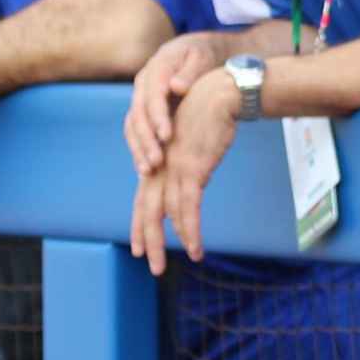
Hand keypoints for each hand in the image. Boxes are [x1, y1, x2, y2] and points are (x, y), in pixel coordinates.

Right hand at [125, 32, 225, 174]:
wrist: (195, 53)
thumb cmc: (202, 55)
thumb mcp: (202, 57)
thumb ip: (191, 71)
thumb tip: (176, 87)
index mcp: (157, 68)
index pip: (153, 95)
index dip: (157, 117)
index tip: (167, 136)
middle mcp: (143, 83)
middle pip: (138, 114)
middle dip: (146, 139)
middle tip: (156, 162)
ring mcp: (141, 97)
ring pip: (133, 125)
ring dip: (139, 148)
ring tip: (148, 170)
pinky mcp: (144, 110)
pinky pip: (136, 131)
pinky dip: (139, 149)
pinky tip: (145, 169)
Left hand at [128, 68, 239, 275]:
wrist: (220, 93)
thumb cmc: (210, 116)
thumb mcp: (193, 143)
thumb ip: (187, 165)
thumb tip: (191, 182)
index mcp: (160, 161)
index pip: (144, 198)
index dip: (140, 223)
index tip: (139, 246)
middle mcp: (161, 166)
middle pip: (147, 210)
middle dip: (147, 239)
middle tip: (149, 265)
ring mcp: (174, 168)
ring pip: (165, 215)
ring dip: (166, 244)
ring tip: (167, 266)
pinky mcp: (192, 169)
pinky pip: (188, 208)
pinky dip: (189, 232)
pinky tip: (193, 250)